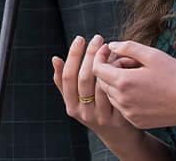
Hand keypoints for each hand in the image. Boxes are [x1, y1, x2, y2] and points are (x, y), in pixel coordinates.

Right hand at [52, 35, 142, 151]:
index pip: (68, 77)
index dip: (73, 55)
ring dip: (106, 61)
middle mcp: (84, 113)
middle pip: (84, 78)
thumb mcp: (77, 100)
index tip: (80, 38)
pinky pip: (117, 91)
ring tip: (109, 47)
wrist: (120, 136)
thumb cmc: (96, 109)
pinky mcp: (119, 118)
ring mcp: (102, 117)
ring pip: (101, 84)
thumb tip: (55, 58)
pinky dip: (119, 74)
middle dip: (90, 54)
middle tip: (97, 38)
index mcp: (71, 106)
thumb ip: (65, 82)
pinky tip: (120, 61)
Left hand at [93, 40, 175, 129]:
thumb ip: (128, 47)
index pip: (97, 69)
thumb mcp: (152, 55)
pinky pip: (122, 107)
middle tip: (129, 61)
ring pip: (112, 95)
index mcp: (124, 82)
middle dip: (110, 69)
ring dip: (118, 84)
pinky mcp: (136, 121)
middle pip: (103, 82)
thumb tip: (111, 45)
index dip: (100, 57)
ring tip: (138, 75)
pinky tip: (143, 90)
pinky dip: (126, 97)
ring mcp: (129, 113)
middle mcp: (122, 101)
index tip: (109, 50)